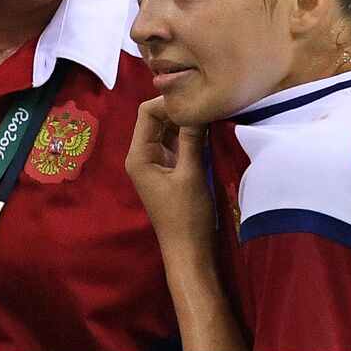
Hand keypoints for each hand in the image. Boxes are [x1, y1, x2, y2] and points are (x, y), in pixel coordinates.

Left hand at [125, 97, 213, 249]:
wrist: (189, 251)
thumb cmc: (186, 216)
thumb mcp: (191, 173)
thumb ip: (192, 138)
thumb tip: (198, 105)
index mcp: (139, 155)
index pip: (147, 112)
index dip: (169, 102)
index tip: (196, 99)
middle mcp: (143, 155)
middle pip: (156, 118)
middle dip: (179, 109)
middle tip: (207, 102)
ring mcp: (157, 162)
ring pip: (168, 130)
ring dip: (187, 121)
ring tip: (211, 112)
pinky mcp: (171, 170)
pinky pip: (177, 143)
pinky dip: (191, 135)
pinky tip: (210, 129)